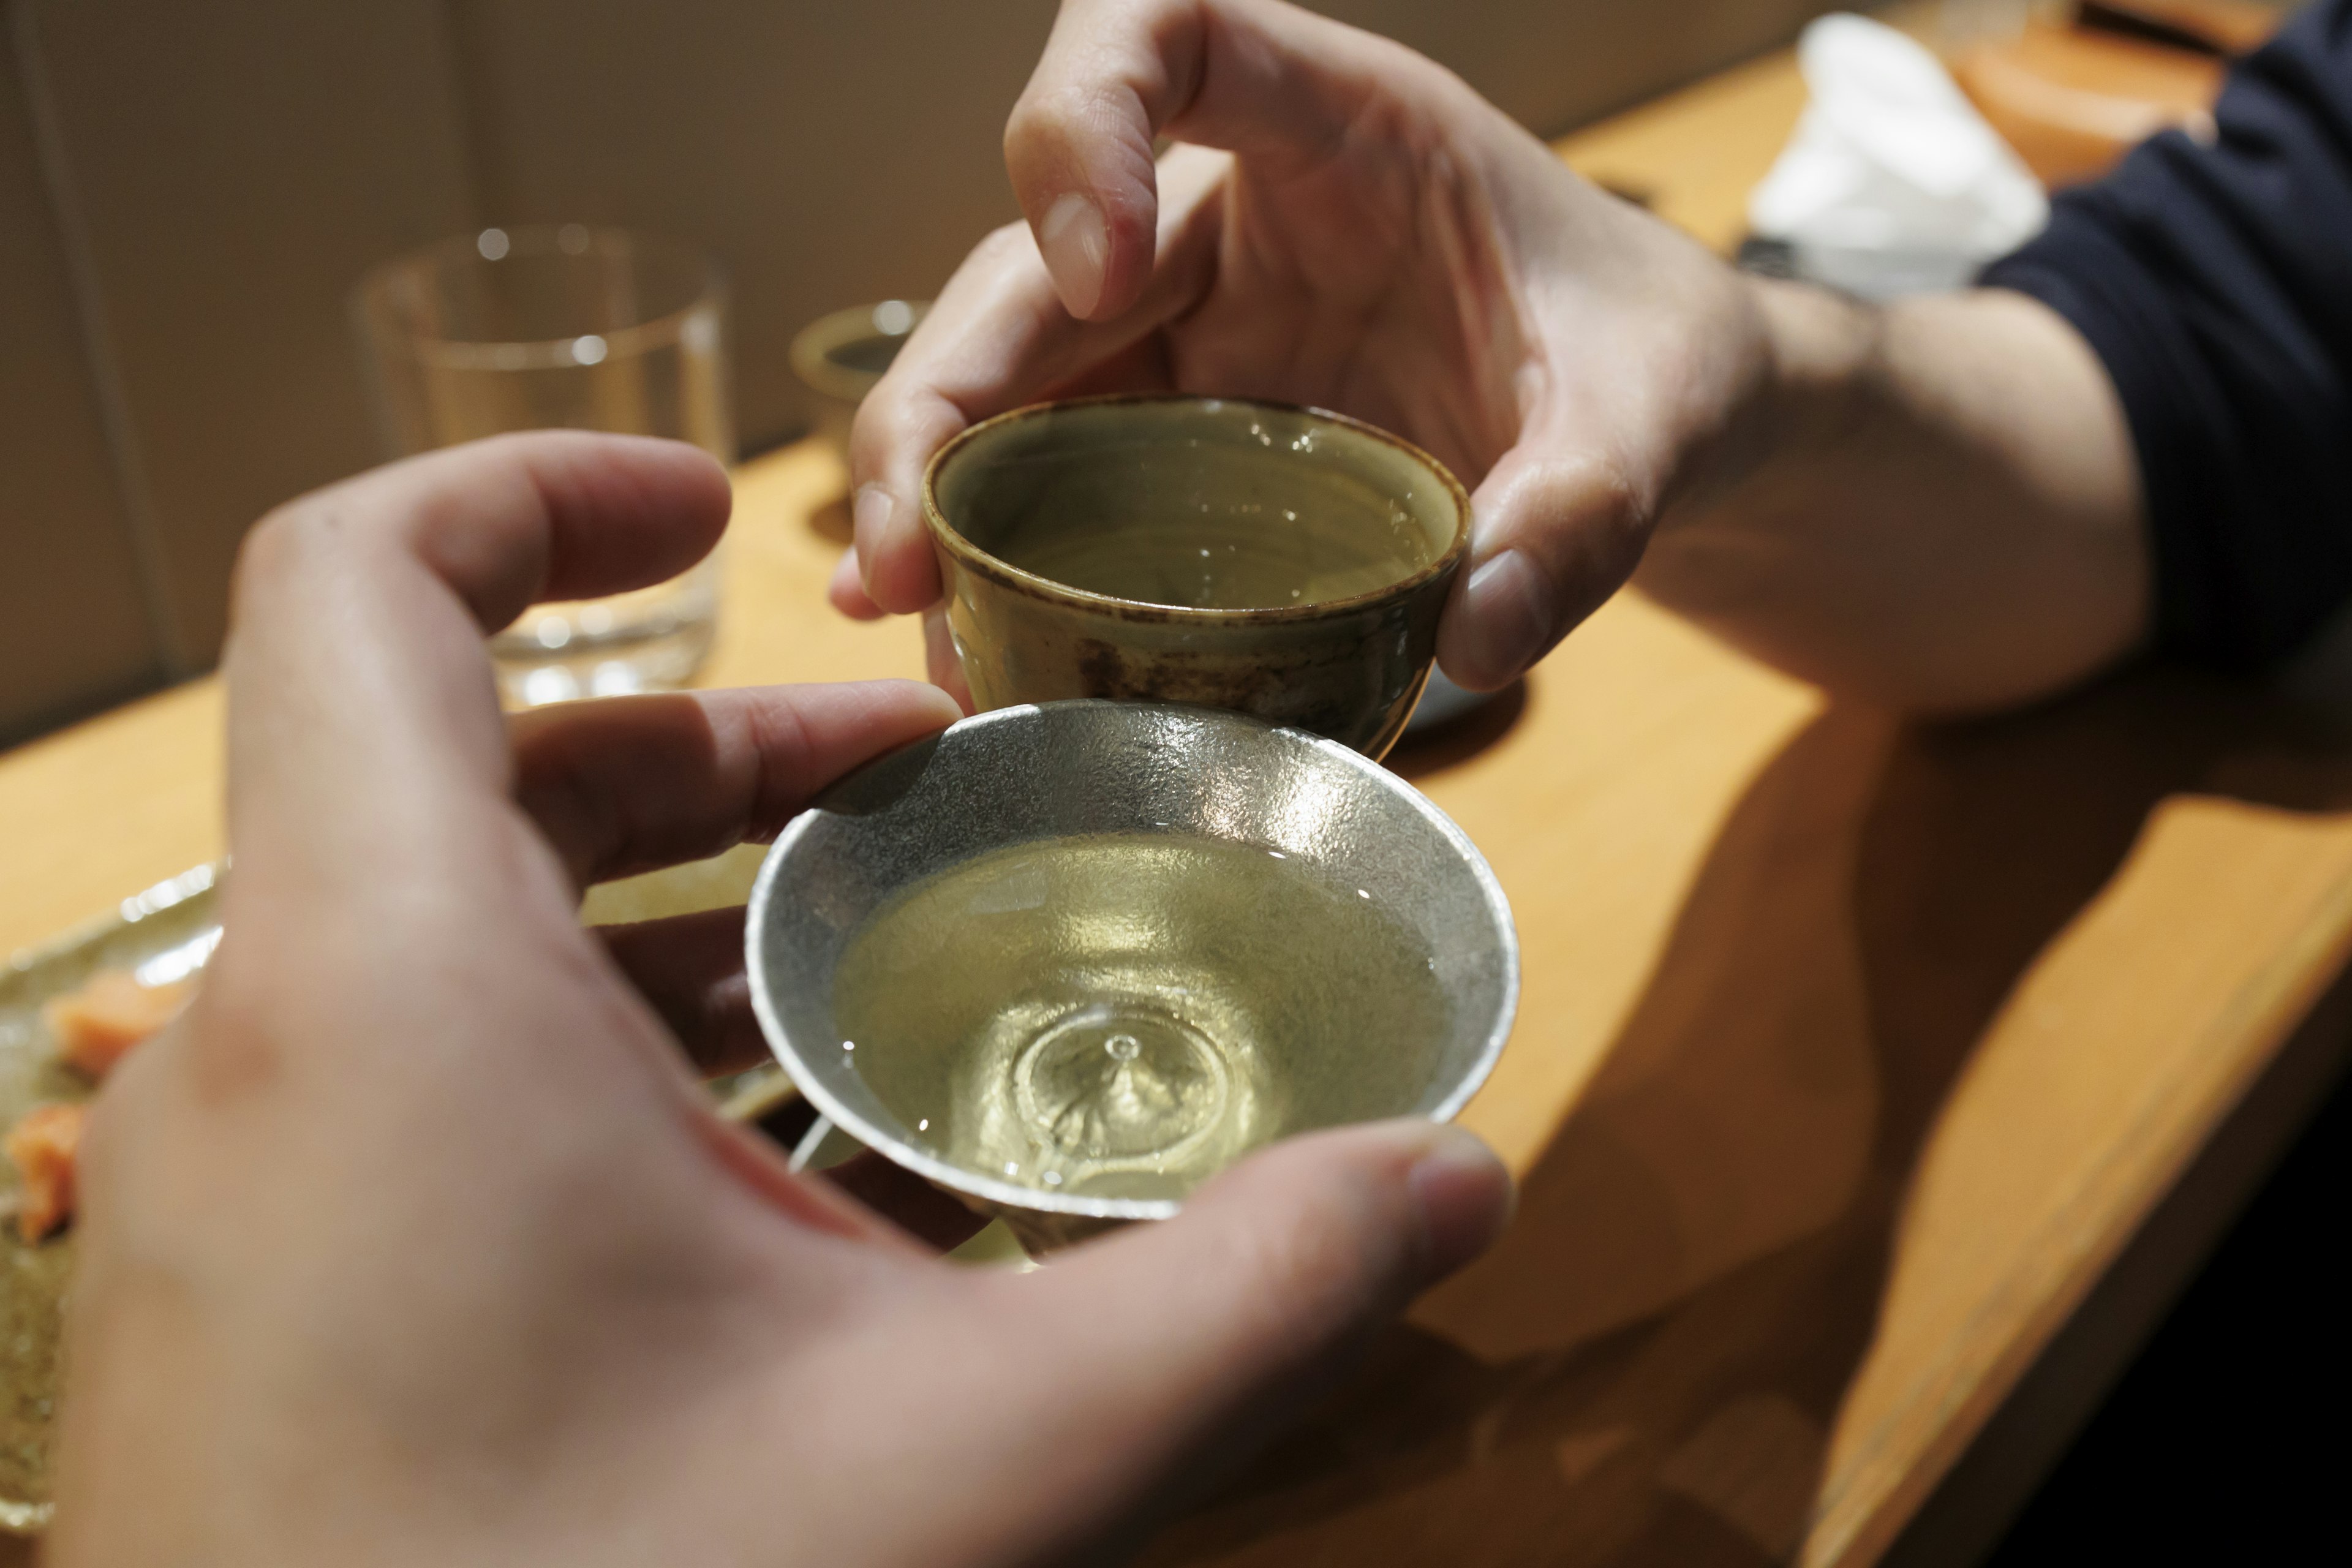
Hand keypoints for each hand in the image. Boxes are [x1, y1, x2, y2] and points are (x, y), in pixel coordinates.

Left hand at [50, 432, 1511, 1565]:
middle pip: (439, 759)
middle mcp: (263, 1061)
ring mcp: (231, 1193)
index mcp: (390, 997)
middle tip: (904, 766)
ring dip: (640, 899)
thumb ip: (1238, 1295)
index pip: (362, 583)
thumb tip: (1455, 1179)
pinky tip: (753, 1163)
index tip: (728, 509)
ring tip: (859, 936)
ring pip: (419, 933)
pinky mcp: (247, 1309)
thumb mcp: (983, 1464)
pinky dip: (568, 1051)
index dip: (534, 487)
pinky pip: (396, 1084)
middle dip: (692, 730)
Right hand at [833, 0, 1770, 692]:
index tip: (1094, 268)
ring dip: (938, 495)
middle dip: (943, 392)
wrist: (1651, 417)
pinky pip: (1057, 479)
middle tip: (902, 551)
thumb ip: (1591, 507)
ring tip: (904, 618)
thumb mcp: (1656, 420)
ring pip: (1011, 380)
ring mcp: (1188, 331)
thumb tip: (1479, 636)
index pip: (1164, 29)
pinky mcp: (1177, 436)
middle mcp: (1229, 216)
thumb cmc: (1649, 361)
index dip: (1085, 116)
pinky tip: (972, 650)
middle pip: (1029, 255)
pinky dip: (1003, 559)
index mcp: (1344, 130)